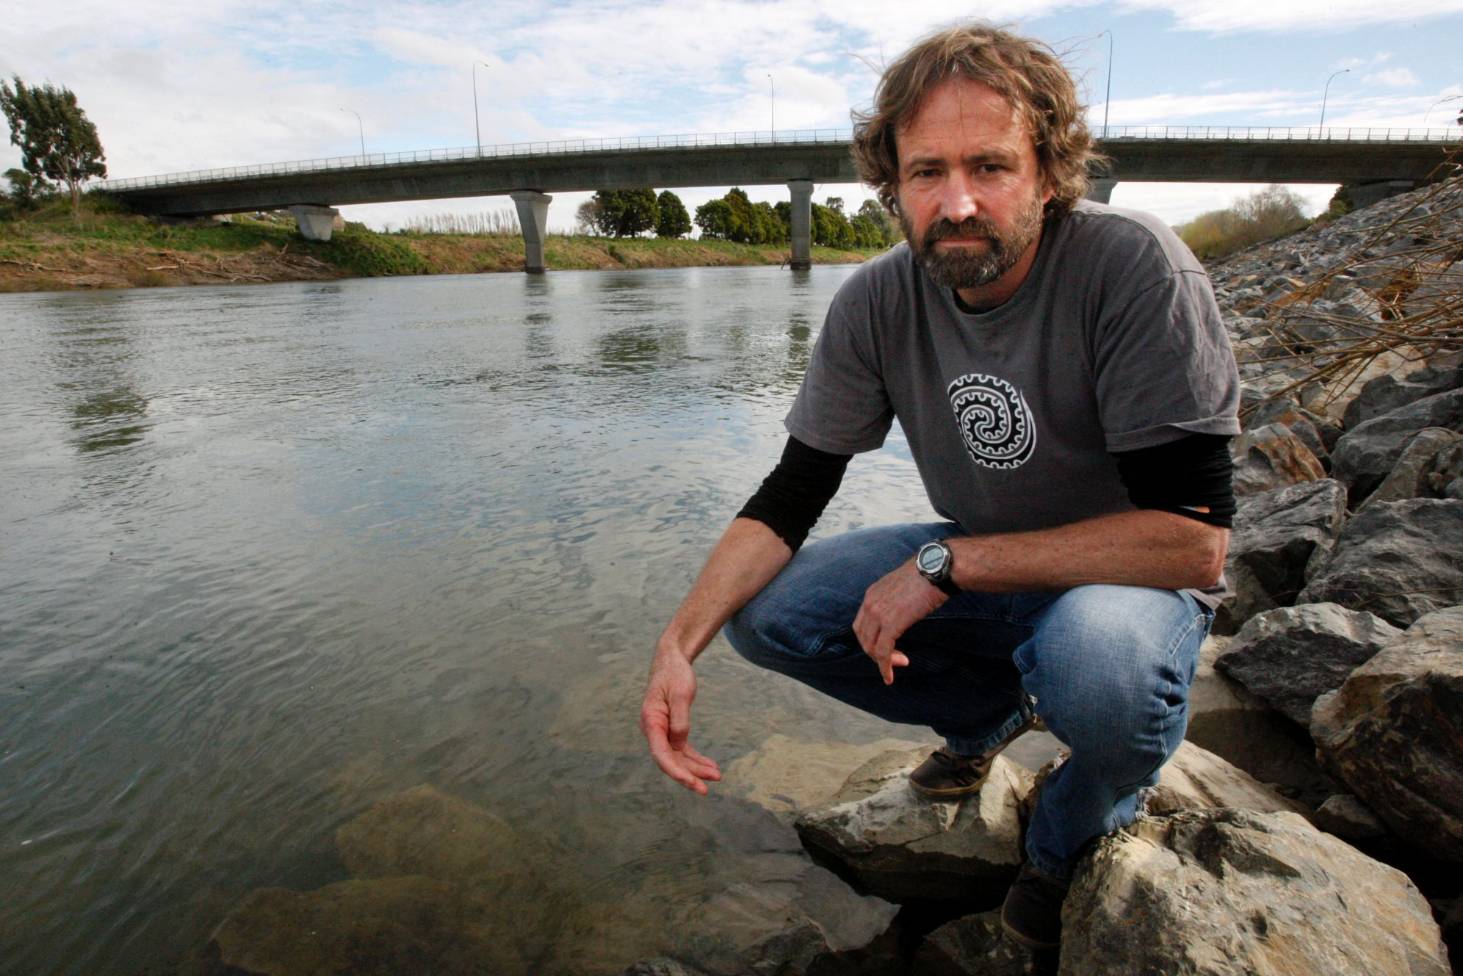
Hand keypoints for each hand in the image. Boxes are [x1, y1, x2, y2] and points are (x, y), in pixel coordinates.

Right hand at [640, 648, 721, 794]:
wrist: (671, 661)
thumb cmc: (674, 674)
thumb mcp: (680, 694)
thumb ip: (680, 720)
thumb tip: (679, 744)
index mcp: (651, 722)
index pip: (662, 754)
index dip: (676, 771)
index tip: (692, 782)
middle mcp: (653, 730)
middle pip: (670, 760)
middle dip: (689, 775)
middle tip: (708, 788)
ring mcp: (662, 731)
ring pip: (678, 757)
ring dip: (695, 768)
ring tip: (716, 776)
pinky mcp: (671, 729)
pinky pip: (683, 749)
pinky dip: (696, 758)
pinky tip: (711, 766)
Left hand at [852, 559, 947, 684]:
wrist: (936, 569)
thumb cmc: (927, 576)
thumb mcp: (902, 587)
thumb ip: (895, 600)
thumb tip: (902, 610)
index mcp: (872, 594)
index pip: (862, 624)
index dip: (871, 639)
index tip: (887, 647)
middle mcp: (870, 603)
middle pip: (862, 637)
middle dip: (875, 652)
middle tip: (893, 659)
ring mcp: (878, 614)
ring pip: (870, 647)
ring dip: (882, 661)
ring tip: (899, 664)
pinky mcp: (891, 624)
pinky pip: (882, 652)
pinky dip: (885, 667)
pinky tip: (890, 676)